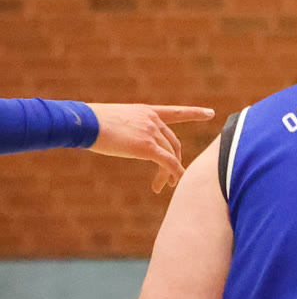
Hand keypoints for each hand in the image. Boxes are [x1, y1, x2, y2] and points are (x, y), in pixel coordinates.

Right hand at [85, 103, 213, 193]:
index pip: (175, 112)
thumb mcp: (116, 121)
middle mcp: (152, 120)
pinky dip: (174, 174)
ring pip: (170, 156)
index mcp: (146, 112)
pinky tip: (173, 183)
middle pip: (173, 143)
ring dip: (170, 173)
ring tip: (164, 186)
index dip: (193, 113)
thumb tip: (134, 144)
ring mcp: (151, 132)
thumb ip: (132, 131)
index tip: (210, 113)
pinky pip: (169, 163)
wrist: (83, 123)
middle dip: (175, 162)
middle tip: (172, 179)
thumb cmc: (91, 124)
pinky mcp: (147, 147)